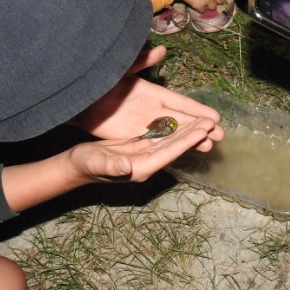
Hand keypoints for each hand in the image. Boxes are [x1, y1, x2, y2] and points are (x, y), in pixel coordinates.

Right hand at [2, 113, 217, 210]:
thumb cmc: (84, 164)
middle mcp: (147, 162)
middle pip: (175, 146)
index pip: (169, 152)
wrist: (76, 166)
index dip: (187, 141)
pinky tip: (186, 122)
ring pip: (171, 141)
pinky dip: (176, 130)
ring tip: (207, 122)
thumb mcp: (95, 163)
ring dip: (188, 132)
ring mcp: (144, 156)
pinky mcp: (140, 148)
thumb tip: (126, 167)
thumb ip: (110, 166)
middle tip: (214, 123)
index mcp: (140, 167)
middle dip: (194, 135)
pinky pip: (162, 138)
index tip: (203, 130)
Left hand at [73, 46, 223, 150]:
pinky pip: (157, 143)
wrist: (78, 100)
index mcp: (154, 93)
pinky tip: (185, 152)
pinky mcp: (134, 137)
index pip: (181, 104)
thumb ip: (140, 62)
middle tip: (220, 136)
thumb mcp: (121, 70)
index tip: (216, 118)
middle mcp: (153, 110)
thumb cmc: (100, 82)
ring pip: (173, 134)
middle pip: (182, 121)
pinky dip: (172, 147)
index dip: (198, 111)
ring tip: (208, 146)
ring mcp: (144, 125)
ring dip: (190, 140)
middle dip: (201, 128)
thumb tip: (161, 50)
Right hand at [170, 0, 228, 11]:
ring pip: (213, 8)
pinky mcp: (200, 7)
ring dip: (210, 6)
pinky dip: (200, 9)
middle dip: (217, 1)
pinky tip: (197, 6)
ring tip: (205, 4)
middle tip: (213, 0)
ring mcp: (208, 1)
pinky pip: (203, 11)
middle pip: (220, 1)